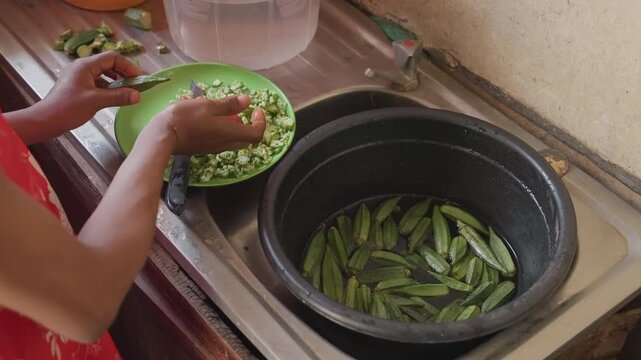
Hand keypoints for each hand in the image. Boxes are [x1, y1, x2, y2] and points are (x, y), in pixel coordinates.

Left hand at [37, 51, 142, 132]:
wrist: (46, 120)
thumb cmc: (68, 108)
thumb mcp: (96, 101)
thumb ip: (118, 96)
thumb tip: (138, 95)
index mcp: (85, 65)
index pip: (112, 58)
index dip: (128, 66)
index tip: (140, 78)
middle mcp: (83, 67)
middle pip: (109, 64)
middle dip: (125, 73)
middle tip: (138, 84)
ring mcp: (80, 77)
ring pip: (104, 74)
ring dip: (118, 81)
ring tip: (129, 91)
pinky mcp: (79, 86)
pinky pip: (99, 83)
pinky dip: (109, 88)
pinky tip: (116, 97)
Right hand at [147, 94, 266, 154]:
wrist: (161, 137)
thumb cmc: (184, 118)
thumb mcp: (208, 105)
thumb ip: (229, 104)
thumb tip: (247, 101)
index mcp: (230, 133)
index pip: (256, 134)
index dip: (260, 122)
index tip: (255, 109)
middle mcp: (225, 144)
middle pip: (245, 138)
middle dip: (246, 122)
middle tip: (238, 108)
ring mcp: (213, 147)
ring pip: (231, 137)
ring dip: (230, 122)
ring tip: (215, 107)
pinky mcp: (203, 147)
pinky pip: (218, 137)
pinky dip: (217, 125)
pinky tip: (201, 111)